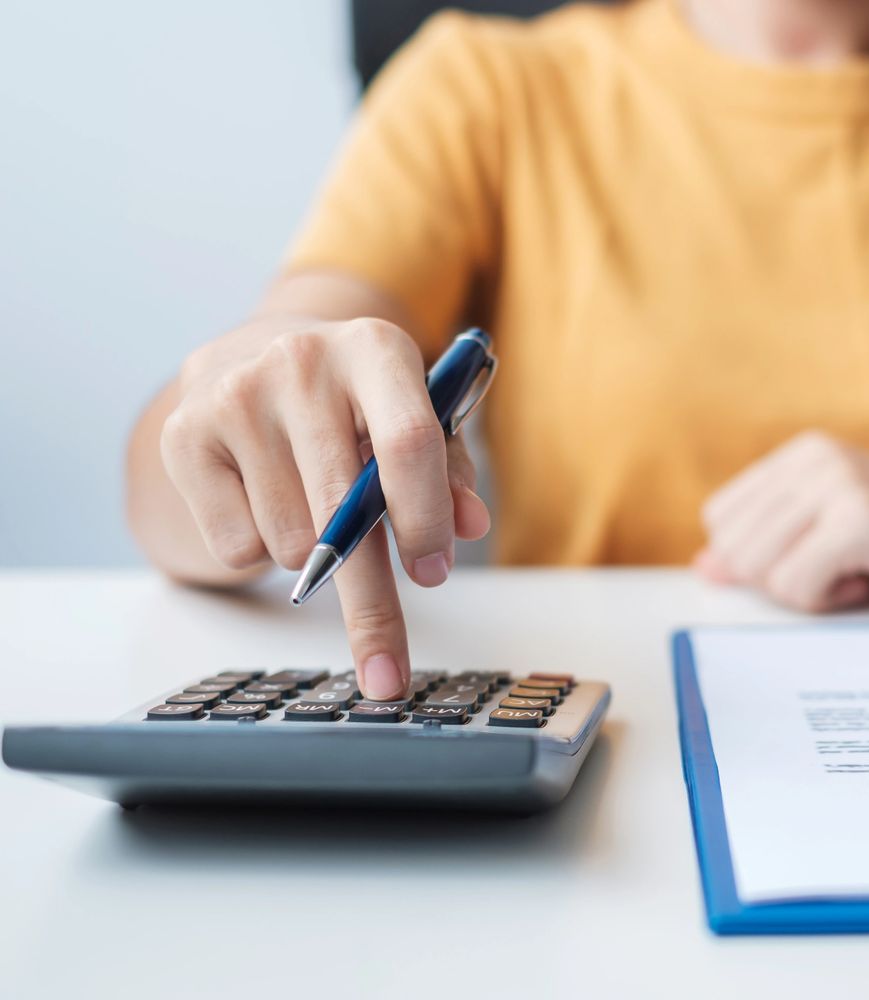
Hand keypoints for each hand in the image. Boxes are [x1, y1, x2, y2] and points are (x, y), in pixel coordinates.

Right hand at [160, 316, 490, 698]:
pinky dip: (262, 548)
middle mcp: (302, 361)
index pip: (408, 442)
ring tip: (307, 503)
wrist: (249, 360)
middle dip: (371, 601)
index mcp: (375, 348)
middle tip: (386, 670)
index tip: (432, 576)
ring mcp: (235, 395)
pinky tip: (262, 497)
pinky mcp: (182, 435)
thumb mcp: (408, 416)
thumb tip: (467, 524)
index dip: (424, 518)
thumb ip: (447, 470)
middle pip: (343, 510)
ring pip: (291, 541)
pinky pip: (238, 546)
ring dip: (311, 554)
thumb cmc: (350, 402)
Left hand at [695, 431, 868, 611]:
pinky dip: (825, 600)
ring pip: (758, 567)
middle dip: (776, 578)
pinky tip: (866, 582)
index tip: (807, 559)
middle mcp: (813, 459)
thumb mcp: (832, 532)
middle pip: (733, 546)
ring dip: (803, 591)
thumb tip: (704, 568)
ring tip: (853, 573)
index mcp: (801, 454)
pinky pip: (794, 584)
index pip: (720, 517)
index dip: (752, 557)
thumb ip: (766, 544)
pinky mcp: (862, 520)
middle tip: (835, 571)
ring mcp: (838, 484)